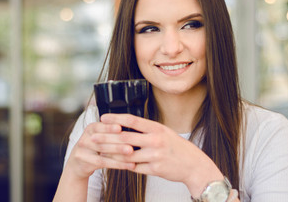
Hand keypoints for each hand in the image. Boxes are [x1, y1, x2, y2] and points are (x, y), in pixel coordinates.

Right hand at [64, 121, 134, 180]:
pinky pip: (104, 163)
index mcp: (90, 128)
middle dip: (118, 141)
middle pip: (102, 139)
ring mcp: (83, 151)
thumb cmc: (95, 147)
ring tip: (132, 153)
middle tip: (131, 144)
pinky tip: (129, 165)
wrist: (78, 163)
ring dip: (119, 152)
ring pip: (103, 151)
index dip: (109, 127)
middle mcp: (85, 138)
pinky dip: (118, 164)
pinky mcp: (85, 163)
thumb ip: (111, 131)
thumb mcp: (100, 136)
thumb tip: (131, 126)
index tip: (120, 128)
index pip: (100, 126)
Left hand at [98, 113, 223, 196]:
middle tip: (94, 137)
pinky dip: (125, 165)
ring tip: (101, 152)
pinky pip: (134, 167)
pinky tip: (117, 163)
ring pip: (126, 155)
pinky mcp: (155, 169)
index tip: (103, 118)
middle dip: (106, 137)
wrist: (193, 165)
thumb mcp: (163, 132)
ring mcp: (155, 155)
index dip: (115, 118)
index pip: (132, 120)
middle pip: (125, 137)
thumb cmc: (176, 147)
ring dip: (112, 154)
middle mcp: (155, 140)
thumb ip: (146, 130)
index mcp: (156, 128)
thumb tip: (126, 126)